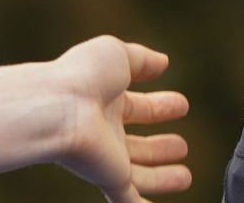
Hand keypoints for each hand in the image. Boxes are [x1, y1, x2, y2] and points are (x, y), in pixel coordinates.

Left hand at [51, 35, 191, 200]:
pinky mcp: (110, 179)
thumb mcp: (117, 55)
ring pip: (139, 175)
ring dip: (162, 177)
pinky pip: (129, 200)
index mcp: (107, 101)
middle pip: (138, 145)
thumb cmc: (82, 76)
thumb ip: (141, 59)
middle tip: (183, 146)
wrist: (58, 107)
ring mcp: (107, 158)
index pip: (139, 108)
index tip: (182, 105)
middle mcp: (106, 132)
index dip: (161, 107)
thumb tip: (162, 62)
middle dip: (160, 147)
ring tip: (185, 177)